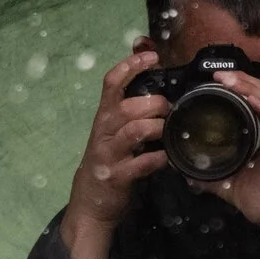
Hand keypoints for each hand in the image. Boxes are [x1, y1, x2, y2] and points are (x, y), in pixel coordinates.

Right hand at [60, 45, 167, 258]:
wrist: (90, 201)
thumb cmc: (110, 159)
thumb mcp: (116, 131)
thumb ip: (132, 111)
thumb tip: (157, 89)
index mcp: (105, 116)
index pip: (111, 83)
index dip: (130, 66)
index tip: (152, 56)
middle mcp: (104, 131)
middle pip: (126, 106)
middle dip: (154, 103)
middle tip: (169, 109)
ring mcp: (108, 154)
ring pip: (134, 131)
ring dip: (156, 128)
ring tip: (168, 131)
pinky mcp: (116, 176)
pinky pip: (140, 164)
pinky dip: (157, 160)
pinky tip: (166, 159)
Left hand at [191, 70, 259, 256]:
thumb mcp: (231, 184)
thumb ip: (210, 174)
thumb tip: (182, 168)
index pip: (253, 103)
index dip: (235, 89)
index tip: (212, 81)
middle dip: (241, 82)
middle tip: (218, 75)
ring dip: (251, 89)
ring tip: (231, 81)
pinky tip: (253, 100)